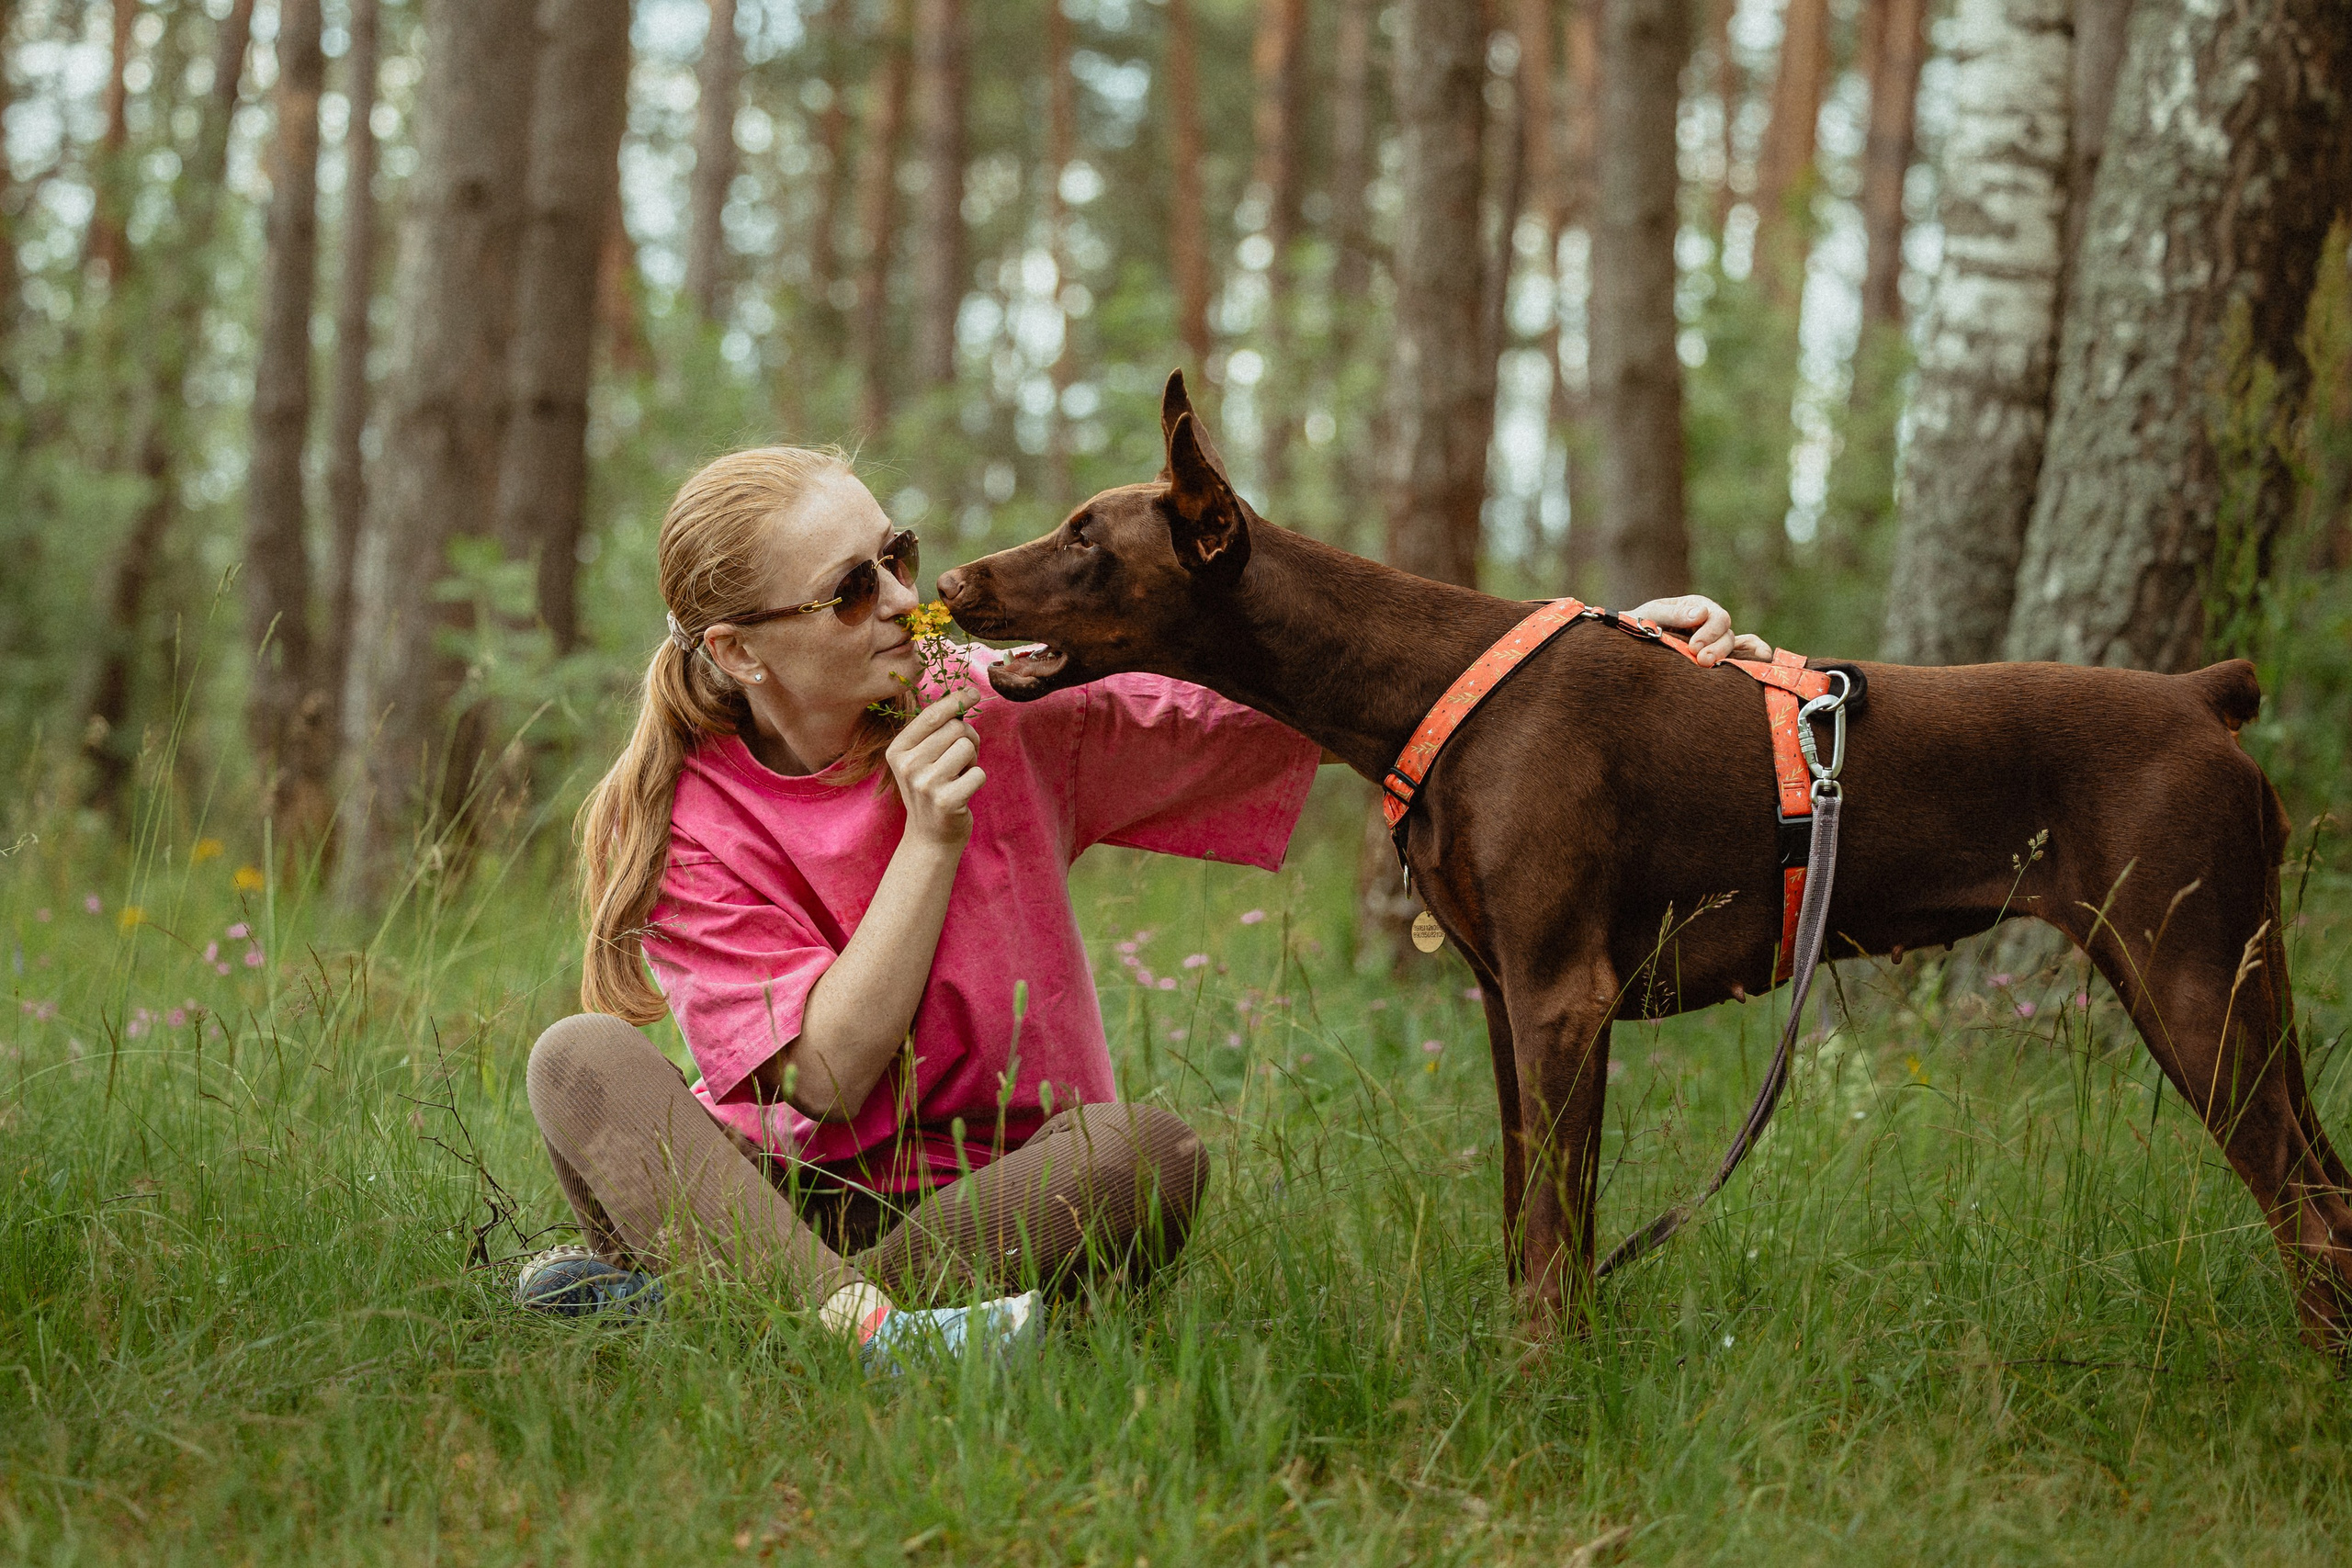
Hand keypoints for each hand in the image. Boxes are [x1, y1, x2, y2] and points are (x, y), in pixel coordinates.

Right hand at [887, 689, 985, 846]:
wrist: (929, 838)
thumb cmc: (931, 790)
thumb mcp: (920, 759)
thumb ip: (935, 731)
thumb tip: (965, 696)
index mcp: (897, 751)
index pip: (931, 716)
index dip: (956, 700)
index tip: (973, 693)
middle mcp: (907, 766)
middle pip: (955, 728)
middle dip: (968, 738)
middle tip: (961, 758)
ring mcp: (926, 784)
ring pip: (967, 747)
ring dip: (972, 759)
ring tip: (959, 775)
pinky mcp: (947, 800)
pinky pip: (979, 772)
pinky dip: (977, 779)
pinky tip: (963, 792)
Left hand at [1626, 594, 1772, 667]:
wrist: (1625, 649)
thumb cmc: (1637, 627)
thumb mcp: (1651, 615)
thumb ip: (1673, 613)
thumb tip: (1701, 613)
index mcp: (1697, 608)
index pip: (1717, 617)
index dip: (1710, 632)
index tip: (1694, 647)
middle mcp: (1710, 625)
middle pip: (1728, 634)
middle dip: (1717, 648)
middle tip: (1700, 661)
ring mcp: (1714, 643)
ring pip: (1734, 648)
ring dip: (1727, 657)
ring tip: (1709, 667)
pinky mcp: (1714, 661)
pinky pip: (1743, 656)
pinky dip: (1754, 657)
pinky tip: (1762, 662)